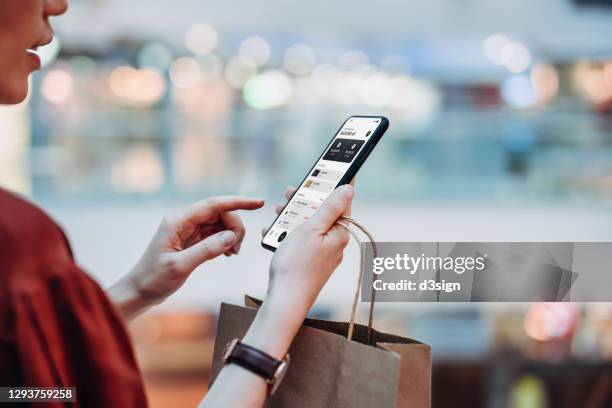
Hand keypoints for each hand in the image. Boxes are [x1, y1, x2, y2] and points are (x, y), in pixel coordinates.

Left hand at [109, 196, 263, 319]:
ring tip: (232, 254)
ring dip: (231, 235)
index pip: (214, 204)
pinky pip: (215, 233)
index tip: (258, 202)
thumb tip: (232, 236)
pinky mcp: (191, 240)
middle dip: (235, 226)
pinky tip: (226, 253)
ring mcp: (188, 230)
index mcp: (178, 221)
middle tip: (237, 249)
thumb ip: (207, 250)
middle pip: (220, 213)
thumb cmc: (153, 279)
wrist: (139, 291)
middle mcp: (183, 221)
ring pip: (219, 223)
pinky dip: (225, 241)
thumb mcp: (180, 266)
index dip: (238, 201)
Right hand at [244, 184, 353, 358]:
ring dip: (293, 217)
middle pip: (323, 214)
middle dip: (305, 202)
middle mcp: (335, 244)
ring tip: (278, 211)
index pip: (342, 202)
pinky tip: (274, 234)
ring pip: (310, 228)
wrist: (285, 301)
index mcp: (340, 233)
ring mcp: (323, 255)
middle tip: (290, 192)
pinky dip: (288, 235)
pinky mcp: (311, 264)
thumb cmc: (297, 264)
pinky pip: (302, 243)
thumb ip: (330, 207)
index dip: (334, 185)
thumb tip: (349, 188)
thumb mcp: (312, 229)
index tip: (331, 170)